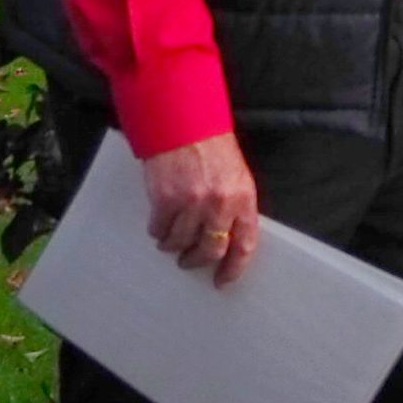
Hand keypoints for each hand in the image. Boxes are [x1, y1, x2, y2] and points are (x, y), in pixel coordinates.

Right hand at [143, 131, 259, 288]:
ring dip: (173, 246)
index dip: (234, 268)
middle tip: (189, 260)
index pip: (245, 243)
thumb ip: (234, 206)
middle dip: (197, 261)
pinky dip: (157, 231)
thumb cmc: (211, 146)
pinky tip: (159, 221)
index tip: (223, 280)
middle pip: (211, 250)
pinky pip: (159, 230)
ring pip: (180, 244)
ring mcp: (192, 204)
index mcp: (243, 197)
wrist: (184, 122)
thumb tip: (226, 239)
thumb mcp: (236, 174)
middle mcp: (220, 204)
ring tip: (170, 238)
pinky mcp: (166, 201)